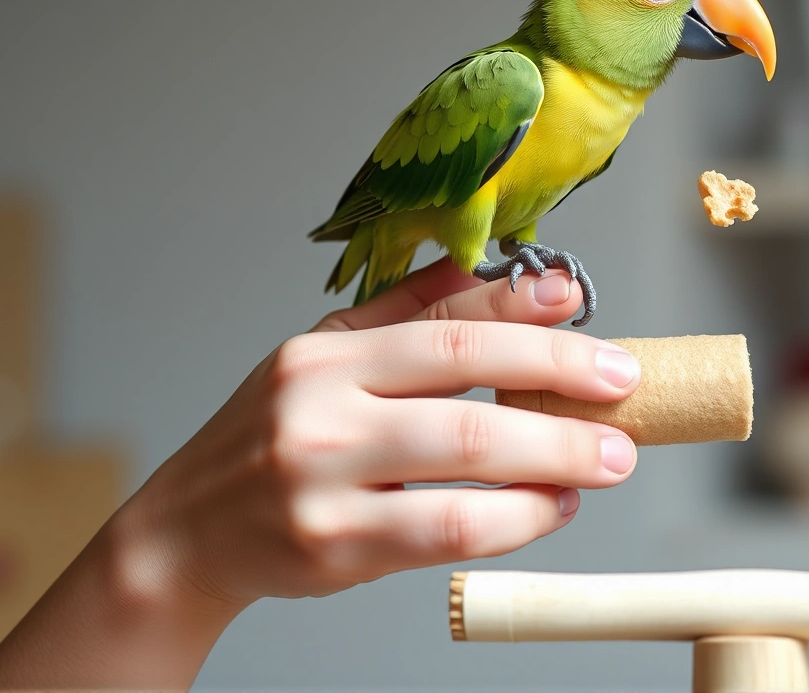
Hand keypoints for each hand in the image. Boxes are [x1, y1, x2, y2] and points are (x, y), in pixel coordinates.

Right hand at [0, 261, 638, 690]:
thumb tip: (497, 264)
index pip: (444, 320)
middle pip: (466, 386)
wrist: (183, 537)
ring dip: (552, 459)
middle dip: (561, 388)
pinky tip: (551, 508)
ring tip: (607, 460)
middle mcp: (319, 404)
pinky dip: (514, 518)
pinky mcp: (332, 545)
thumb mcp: (324, 357)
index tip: (586, 305)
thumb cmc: (270, 440)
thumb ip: (407, 312)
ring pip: (463, 461)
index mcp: (325, 351)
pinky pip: (446, 530)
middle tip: (625, 395)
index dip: (524, 310)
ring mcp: (322, 477)